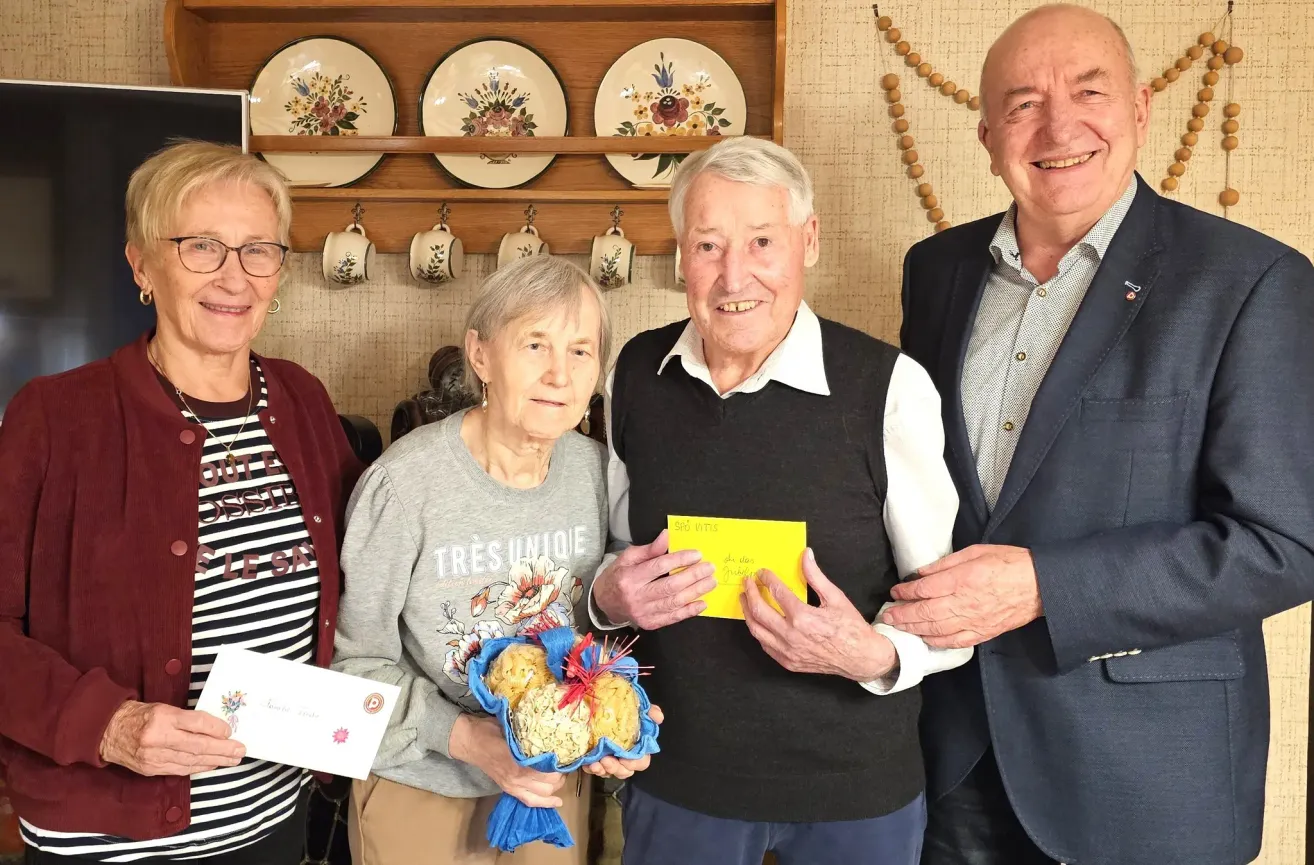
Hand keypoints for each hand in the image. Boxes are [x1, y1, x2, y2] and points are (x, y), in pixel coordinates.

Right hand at [99, 700, 244, 775]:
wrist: (108, 731)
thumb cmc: (140, 715)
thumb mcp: (164, 708)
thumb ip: (187, 719)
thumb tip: (216, 728)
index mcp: (161, 717)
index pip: (195, 723)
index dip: (215, 728)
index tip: (230, 731)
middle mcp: (157, 738)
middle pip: (197, 745)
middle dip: (222, 749)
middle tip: (240, 750)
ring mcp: (153, 756)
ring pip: (191, 760)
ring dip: (215, 760)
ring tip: (232, 759)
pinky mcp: (150, 769)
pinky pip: (180, 769)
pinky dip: (198, 767)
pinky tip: (212, 765)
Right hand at [450, 714, 565, 807]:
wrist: (469, 741)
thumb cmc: (490, 730)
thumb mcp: (511, 727)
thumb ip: (529, 734)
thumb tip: (551, 732)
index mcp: (518, 760)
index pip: (547, 769)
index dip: (560, 764)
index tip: (567, 754)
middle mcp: (516, 776)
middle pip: (548, 783)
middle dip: (561, 775)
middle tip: (566, 764)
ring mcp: (512, 785)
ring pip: (542, 793)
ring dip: (555, 787)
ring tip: (561, 776)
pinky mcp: (508, 789)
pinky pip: (529, 801)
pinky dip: (545, 803)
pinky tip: (557, 802)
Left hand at [582, 705, 662, 779]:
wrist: (598, 703)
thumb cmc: (621, 709)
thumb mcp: (636, 707)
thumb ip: (649, 711)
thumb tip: (659, 717)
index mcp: (636, 747)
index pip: (641, 762)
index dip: (635, 763)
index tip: (626, 760)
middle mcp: (624, 756)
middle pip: (625, 771)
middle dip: (616, 769)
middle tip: (606, 760)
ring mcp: (609, 759)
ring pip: (609, 773)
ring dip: (603, 770)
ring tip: (596, 762)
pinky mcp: (595, 759)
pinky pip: (594, 769)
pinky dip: (591, 768)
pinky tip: (588, 763)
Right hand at [593, 530, 717, 629]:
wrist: (605, 603)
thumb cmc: (619, 576)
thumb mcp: (628, 558)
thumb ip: (650, 549)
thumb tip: (667, 536)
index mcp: (630, 577)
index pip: (659, 567)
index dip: (680, 560)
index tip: (697, 554)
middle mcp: (636, 597)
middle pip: (670, 586)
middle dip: (693, 576)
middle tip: (709, 568)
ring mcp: (643, 613)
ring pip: (674, 602)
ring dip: (696, 592)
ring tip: (711, 582)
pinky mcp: (650, 624)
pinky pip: (673, 618)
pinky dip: (690, 611)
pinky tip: (703, 603)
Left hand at [741, 548, 896, 680]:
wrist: (861, 658)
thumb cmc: (851, 629)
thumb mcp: (835, 597)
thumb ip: (816, 576)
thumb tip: (806, 555)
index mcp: (803, 618)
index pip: (776, 592)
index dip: (767, 579)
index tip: (762, 573)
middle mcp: (791, 636)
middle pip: (758, 611)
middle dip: (750, 593)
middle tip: (747, 583)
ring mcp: (788, 651)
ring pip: (757, 631)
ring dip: (747, 613)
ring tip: (745, 600)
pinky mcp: (788, 662)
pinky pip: (765, 645)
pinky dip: (758, 631)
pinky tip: (758, 622)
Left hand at [882, 544, 1041, 648]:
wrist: (1040, 586)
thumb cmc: (1010, 564)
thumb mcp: (975, 552)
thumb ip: (945, 564)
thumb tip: (921, 573)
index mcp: (962, 580)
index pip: (924, 589)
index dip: (906, 591)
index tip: (895, 591)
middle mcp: (964, 603)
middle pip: (925, 612)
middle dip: (902, 614)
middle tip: (887, 615)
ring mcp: (973, 621)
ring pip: (935, 629)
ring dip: (913, 628)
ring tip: (898, 626)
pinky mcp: (982, 633)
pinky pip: (953, 641)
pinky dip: (935, 641)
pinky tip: (924, 638)